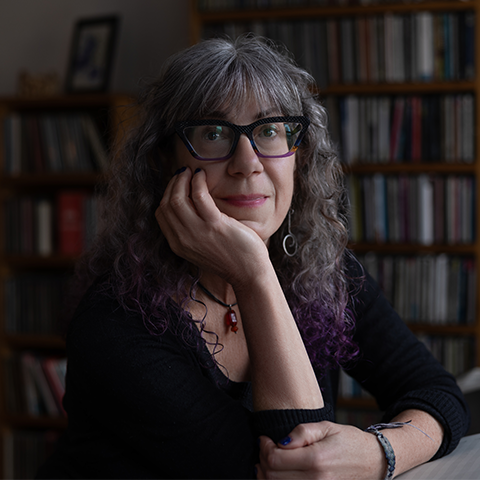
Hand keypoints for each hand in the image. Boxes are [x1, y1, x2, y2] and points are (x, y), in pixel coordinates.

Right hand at [155, 167, 269, 285]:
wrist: (249, 274)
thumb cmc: (231, 258)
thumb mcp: (203, 247)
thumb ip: (192, 231)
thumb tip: (190, 205)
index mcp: (178, 245)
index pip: (162, 214)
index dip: (167, 194)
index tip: (177, 184)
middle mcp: (183, 239)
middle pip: (166, 204)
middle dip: (173, 184)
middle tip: (183, 173)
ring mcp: (197, 233)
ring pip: (177, 199)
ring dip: (182, 180)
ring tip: (191, 172)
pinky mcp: (214, 225)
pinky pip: (199, 196)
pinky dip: (198, 182)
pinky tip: (202, 176)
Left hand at [256, 422, 385, 479]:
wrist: (374, 461)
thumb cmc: (349, 441)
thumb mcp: (326, 427)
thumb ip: (302, 432)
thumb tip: (281, 442)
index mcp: (316, 459)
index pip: (275, 459)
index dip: (263, 447)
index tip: (264, 438)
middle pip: (272, 476)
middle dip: (262, 459)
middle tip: (265, 447)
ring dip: (267, 474)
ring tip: (270, 460)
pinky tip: (280, 473)